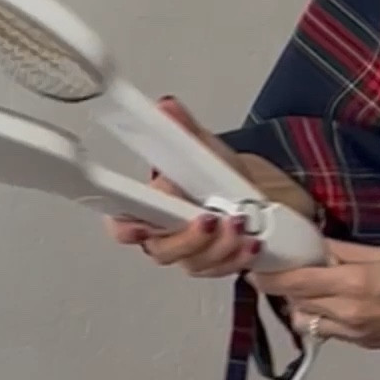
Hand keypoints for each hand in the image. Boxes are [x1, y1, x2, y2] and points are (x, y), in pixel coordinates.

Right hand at [104, 99, 308, 282]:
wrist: (256, 197)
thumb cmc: (221, 176)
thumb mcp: (204, 148)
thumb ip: (182, 131)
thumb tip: (165, 108)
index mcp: (152, 204)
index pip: (122, 220)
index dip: (125, 226)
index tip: (139, 225)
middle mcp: (166, 233)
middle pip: (161, 249)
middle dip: (188, 237)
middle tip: (209, 218)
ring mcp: (190, 252)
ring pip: (192, 262)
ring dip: (218, 246)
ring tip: (239, 224)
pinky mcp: (214, 264)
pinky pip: (218, 271)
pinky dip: (237, 257)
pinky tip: (250, 242)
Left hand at [269, 249, 379, 350]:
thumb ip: (343, 252)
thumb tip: (314, 247)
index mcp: (354, 285)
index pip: (294, 283)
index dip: (269, 277)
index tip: (255, 269)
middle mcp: (349, 314)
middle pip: (295, 304)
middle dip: (285, 289)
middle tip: (284, 271)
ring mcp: (356, 335)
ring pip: (308, 323)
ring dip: (303, 306)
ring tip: (315, 289)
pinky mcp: (365, 345)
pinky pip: (331, 333)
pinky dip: (324, 318)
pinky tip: (338, 303)